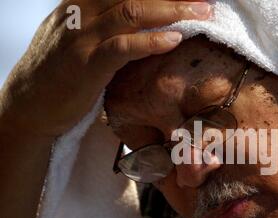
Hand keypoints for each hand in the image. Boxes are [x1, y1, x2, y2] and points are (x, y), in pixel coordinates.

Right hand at [0, 0, 211, 137]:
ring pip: (131, 11)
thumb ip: (105, 23)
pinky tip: (174, 40)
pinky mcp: (86, 65)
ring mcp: (82, 37)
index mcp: (82, 1)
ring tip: (202, 13)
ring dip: (172, 10)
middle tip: (205, 0)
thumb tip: (142, 19)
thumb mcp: (78, 36)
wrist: (28, 104)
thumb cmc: (59, 72)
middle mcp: (81, 11)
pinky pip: (122, 47)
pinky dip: (150, 41)